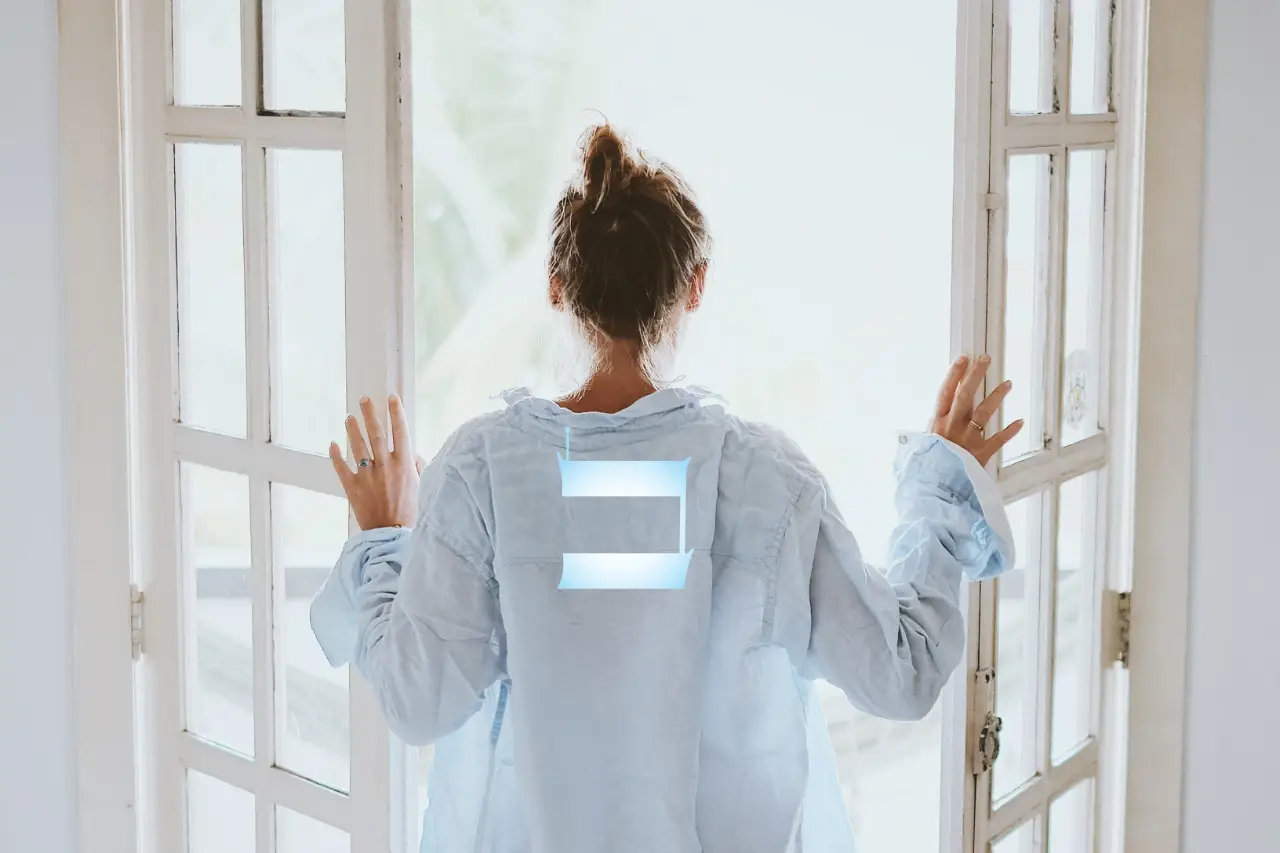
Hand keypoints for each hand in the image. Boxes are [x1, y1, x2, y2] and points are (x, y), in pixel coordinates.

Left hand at [329, 395, 423, 530]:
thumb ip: (416, 467)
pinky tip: (333, 444)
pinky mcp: (353, 487)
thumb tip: (412, 453)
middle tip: (364, 399)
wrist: (391, 535)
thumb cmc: (410, 513)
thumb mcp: (421, 486)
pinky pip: (341, 467)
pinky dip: (336, 455)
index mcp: (404, 464)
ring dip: (353, 429)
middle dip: (370, 413)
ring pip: (358, 446)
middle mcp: (385, 466)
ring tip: (349, 417)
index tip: (392, 398)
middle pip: (376, 433)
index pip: (400, 431)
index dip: (396, 413)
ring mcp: (367, 475)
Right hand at [929, 354, 1023, 467]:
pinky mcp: (980, 455)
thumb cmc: (927, 469)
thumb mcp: (921, 447)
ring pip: (984, 413)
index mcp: (936, 424)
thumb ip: (931, 432)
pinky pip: (998, 440)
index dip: (954, 374)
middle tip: (985, 360)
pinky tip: (1020, 421)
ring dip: (996, 396)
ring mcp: (968, 440)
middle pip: (965, 395)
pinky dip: (1010, 431)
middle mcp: (952, 428)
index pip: (946, 392)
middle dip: (976, 375)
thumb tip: (935, 419)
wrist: (934, 491)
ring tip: (1008, 384)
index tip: (963, 359)